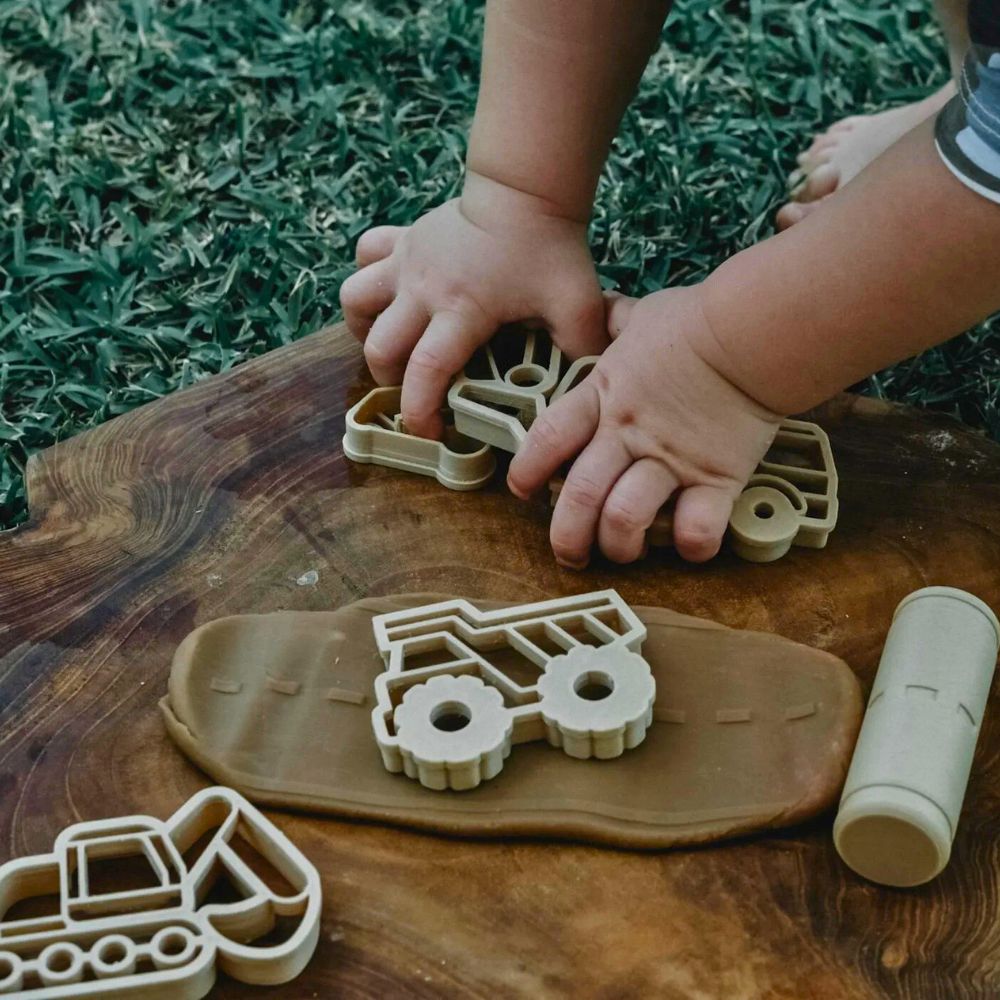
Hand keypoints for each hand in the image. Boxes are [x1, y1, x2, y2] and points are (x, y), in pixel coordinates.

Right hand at [339, 172, 606, 438]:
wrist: (525, 188)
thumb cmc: (549, 247)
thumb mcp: (576, 303)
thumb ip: (581, 348)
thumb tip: (583, 388)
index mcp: (462, 310)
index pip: (426, 370)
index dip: (419, 410)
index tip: (430, 431)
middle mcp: (422, 289)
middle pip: (379, 347)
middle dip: (390, 380)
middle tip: (415, 388)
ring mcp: (406, 261)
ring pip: (355, 300)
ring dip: (365, 330)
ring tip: (390, 343)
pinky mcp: (402, 239)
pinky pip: (364, 256)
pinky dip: (369, 278)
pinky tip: (390, 296)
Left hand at [507, 286, 782, 565]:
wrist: (754, 329)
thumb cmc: (697, 320)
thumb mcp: (642, 316)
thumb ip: (617, 323)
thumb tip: (607, 311)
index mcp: (603, 396)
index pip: (548, 439)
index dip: (527, 470)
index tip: (522, 490)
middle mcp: (628, 434)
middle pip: (579, 495)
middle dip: (566, 535)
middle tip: (570, 552)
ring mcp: (671, 459)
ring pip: (625, 519)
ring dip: (619, 546)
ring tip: (625, 551)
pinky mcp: (717, 478)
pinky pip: (697, 529)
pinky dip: (691, 546)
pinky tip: (689, 544)